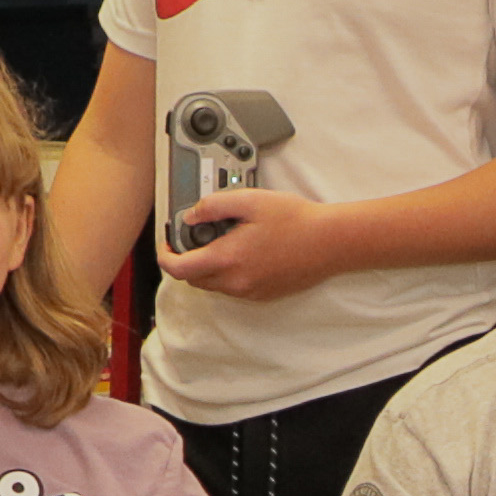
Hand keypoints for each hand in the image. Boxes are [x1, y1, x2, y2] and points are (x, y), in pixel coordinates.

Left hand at [160, 187, 337, 301]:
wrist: (330, 242)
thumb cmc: (296, 221)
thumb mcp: (250, 200)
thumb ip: (213, 206)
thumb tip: (190, 216)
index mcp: (227, 259)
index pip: (178, 269)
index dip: (165, 256)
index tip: (167, 244)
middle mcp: (235, 282)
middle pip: (193, 280)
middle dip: (186, 261)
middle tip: (195, 237)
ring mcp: (249, 292)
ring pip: (213, 285)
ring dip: (208, 267)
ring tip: (224, 240)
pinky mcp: (263, 295)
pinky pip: (233, 288)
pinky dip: (228, 273)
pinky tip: (244, 251)